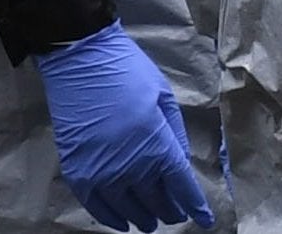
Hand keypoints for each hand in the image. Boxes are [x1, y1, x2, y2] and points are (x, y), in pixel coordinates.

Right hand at [33, 22, 214, 230]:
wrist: (82, 63)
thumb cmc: (130, 73)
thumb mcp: (164, 98)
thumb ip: (175, 134)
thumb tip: (180, 162)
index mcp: (157, 144)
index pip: (181, 185)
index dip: (195, 205)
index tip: (205, 219)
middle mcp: (131, 166)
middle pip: (156, 200)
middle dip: (170, 211)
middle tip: (177, 216)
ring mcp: (101, 173)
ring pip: (127, 208)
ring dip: (142, 218)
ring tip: (152, 223)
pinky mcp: (77, 173)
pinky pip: (95, 206)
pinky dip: (110, 217)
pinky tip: (121, 222)